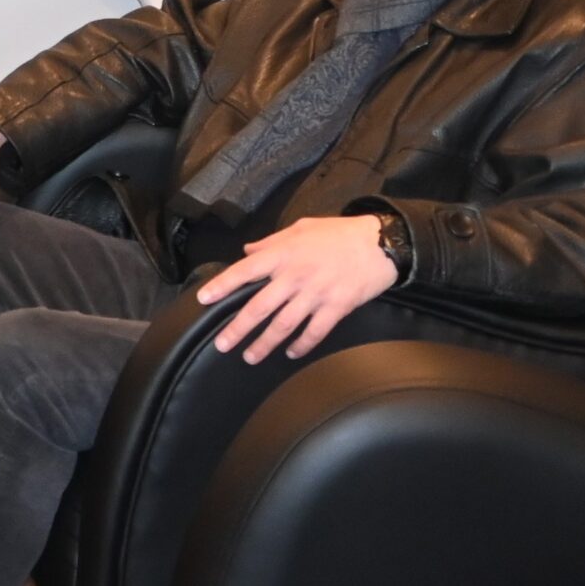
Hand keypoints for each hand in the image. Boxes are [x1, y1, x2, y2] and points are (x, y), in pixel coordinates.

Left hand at [197, 215, 399, 362]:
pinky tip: (291, 353)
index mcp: (283, 254)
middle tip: (222, 344)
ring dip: (265, 343)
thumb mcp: (300, 228)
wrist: (380, 244)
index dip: (222, 285)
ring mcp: (316, 294)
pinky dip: (302, 345)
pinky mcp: (337, 308)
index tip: (204, 299)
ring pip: (284, 325)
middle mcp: (295, 276)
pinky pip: (315, 332)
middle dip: (238, 328)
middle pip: (259, 306)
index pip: (245, 271)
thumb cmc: (338, 233)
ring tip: (250, 357)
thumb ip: (271, 242)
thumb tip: (248, 251)